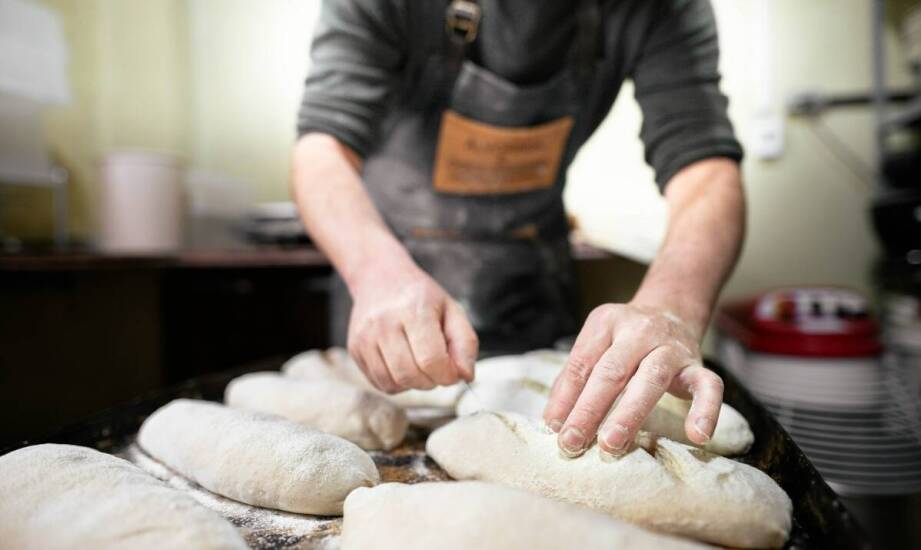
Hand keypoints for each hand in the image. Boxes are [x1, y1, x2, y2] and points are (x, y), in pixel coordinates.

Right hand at [347, 265, 477, 393]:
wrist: (380, 278)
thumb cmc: (422, 297)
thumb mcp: (452, 310)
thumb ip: (465, 343)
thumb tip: (465, 375)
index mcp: (413, 310)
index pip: (431, 360)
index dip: (448, 374)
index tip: (453, 371)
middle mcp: (384, 323)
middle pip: (411, 375)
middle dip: (432, 381)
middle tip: (438, 368)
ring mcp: (365, 337)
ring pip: (393, 383)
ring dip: (414, 384)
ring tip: (421, 366)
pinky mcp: (355, 348)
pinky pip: (379, 382)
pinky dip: (397, 383)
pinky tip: (404, 365)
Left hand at [543, 303, 722, 456]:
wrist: (670, 311)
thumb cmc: (622, 341)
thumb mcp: (596, 345)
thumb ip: (574, 379)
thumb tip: (554, 422)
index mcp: (605, 322)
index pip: (581, 362)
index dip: (565, 397)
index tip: (554, 428)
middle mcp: (638, 330)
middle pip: (611, 370)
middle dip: (589, 409)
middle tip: (572, 442)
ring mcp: (670, 347)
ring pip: (651, 379)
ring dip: (628, 414)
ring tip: (611, 444)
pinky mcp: (697, 364)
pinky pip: (708, 386)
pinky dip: (706, 410)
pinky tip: (697, 436)